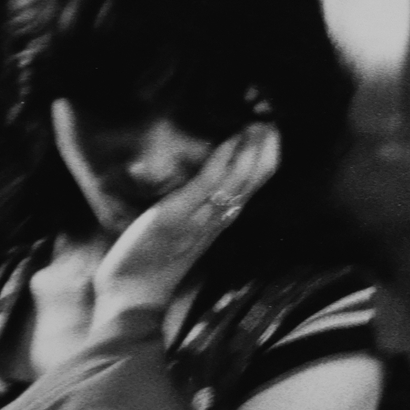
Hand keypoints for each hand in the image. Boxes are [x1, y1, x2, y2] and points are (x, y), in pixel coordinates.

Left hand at [92, 123, 279, 327]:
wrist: (134, 291)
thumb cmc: (153, 260)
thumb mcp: (183, 229)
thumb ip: (198, 207)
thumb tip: (208, 180)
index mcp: (223, 218)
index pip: (256, 184)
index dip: (268, 157)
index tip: (275, 130)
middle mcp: (221, 217)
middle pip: (255, 180)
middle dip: (268, 149)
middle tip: (275, 118)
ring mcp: (202, 216)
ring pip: (239, 179)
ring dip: (252, 149)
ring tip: (261, 122)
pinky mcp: (179, 214)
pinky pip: (208, 182)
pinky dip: (224, 159)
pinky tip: (232, 138)